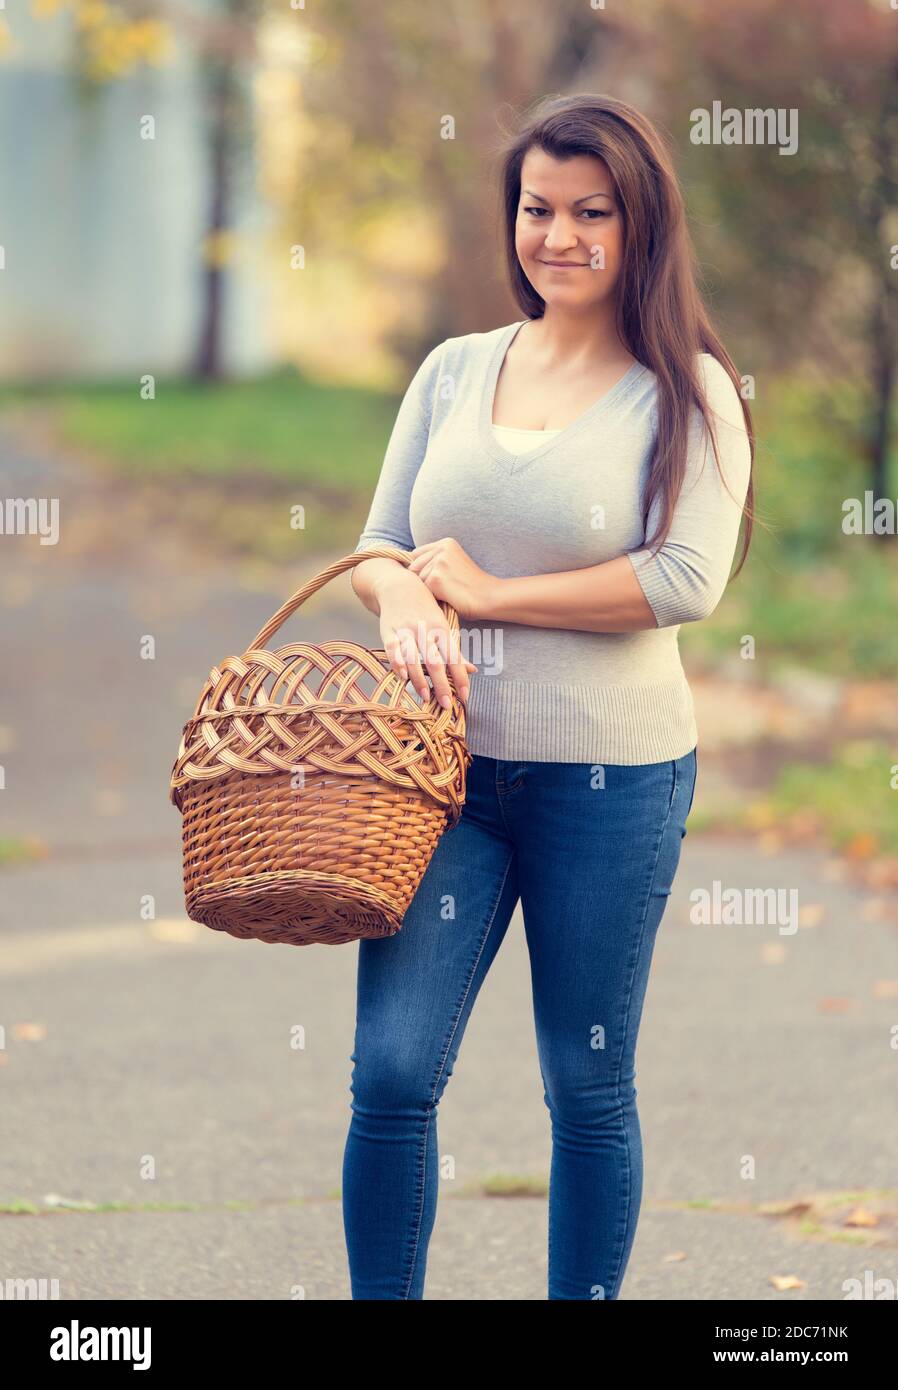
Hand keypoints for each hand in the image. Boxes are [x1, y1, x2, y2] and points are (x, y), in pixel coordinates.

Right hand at [376, 571, 476, 709]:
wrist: (399, 585)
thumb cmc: (425, 608)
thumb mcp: (443, 625)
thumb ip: (454, 649)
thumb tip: (472, 670)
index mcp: (442, 629)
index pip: (454, 657)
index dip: (460, 678)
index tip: (465, 697)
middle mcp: (425, 630)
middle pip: (435, 661)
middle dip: (442, 684)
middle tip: (447, 705)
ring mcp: (406, 630)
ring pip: (414, 658)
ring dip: (420, 679)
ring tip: (425, 697)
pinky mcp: (388, 631)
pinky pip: (393, 649)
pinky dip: (398, 663)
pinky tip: (403, 677)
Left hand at [407, 538, 498, 619]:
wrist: (489, 597)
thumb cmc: (472, 585)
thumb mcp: (454, 564)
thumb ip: (434, 561)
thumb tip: (408, 569)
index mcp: (446, 543)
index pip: (416, 555)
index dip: (422, 570)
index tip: (438, 579)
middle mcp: (441, 549)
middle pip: (413, 568)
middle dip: (423, 580)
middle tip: (446, 588)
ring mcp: (438, 562)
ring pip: (417, 581)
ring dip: (428, 590)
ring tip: (449, 592)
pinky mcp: (435, 578)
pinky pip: (422, 591)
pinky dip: (432, 598)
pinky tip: (449, 597)